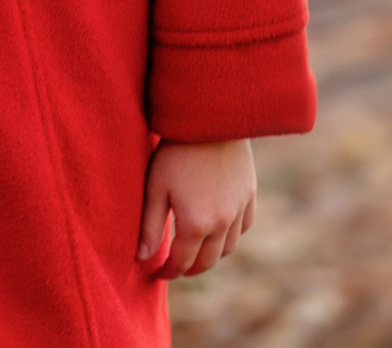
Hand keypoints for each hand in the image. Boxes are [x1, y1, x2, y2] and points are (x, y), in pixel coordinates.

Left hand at [138, 137, 253, 279]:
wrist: (211, 119)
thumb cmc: (175, 151)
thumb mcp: (155, 187)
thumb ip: (150, 226)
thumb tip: (142, 258)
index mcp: (196, 224)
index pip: (182, 262)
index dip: (168, 272)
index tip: (156, 273)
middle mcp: (222, 223)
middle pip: (207, 261)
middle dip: (190, 269)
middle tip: (176, 268)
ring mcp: (239, 209)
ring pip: (229, 248)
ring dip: (212, 256)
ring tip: (196, 252)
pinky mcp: (250, 195)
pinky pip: (243, 227)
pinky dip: (231, 237)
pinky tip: (219, 231)